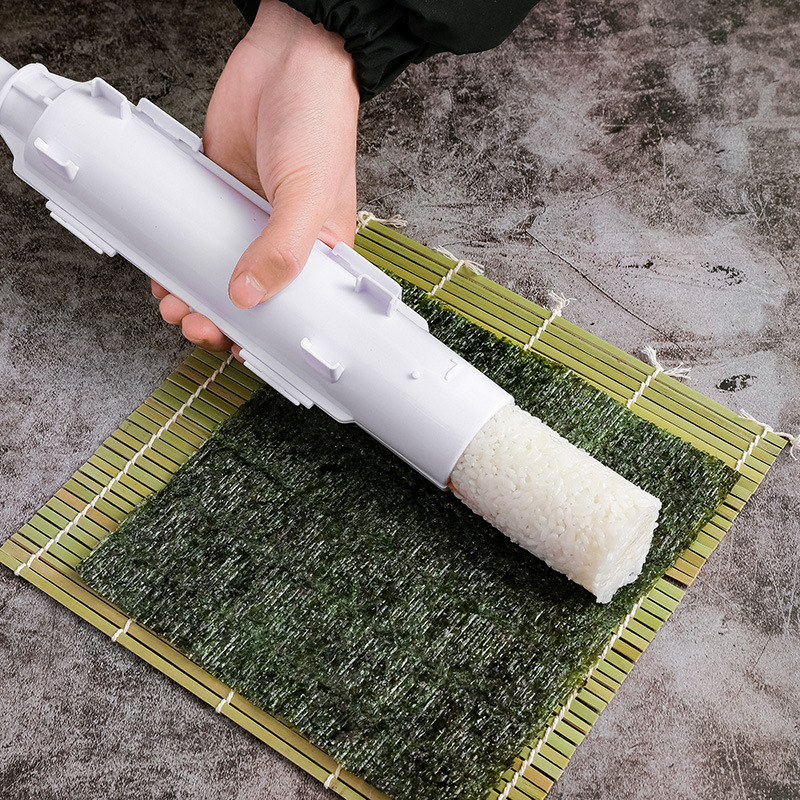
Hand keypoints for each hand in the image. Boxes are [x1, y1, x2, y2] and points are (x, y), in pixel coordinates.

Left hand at [153, 0, 359, 352]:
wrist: (286, 59)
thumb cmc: (320, 123)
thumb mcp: (310, 194)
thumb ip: (282, 247)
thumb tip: (246, 295)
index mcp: (321, 254)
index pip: (296, 311)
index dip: (269, 336)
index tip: (243, 350)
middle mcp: (283, 244)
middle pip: (250, 300)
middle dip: (221, 321)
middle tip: (199, 327)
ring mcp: (247, 223)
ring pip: (217, 275)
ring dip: (194, 295)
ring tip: (176, 306)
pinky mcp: (216, 198)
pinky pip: (193, 238)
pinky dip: (176, 258)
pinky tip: (163, 271)